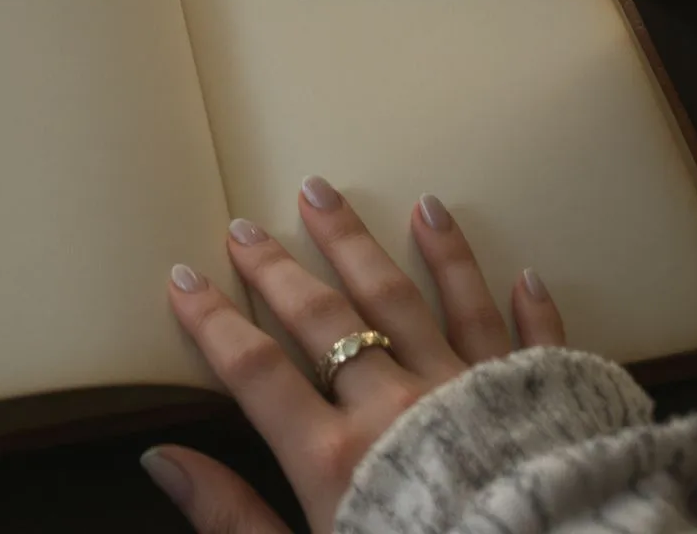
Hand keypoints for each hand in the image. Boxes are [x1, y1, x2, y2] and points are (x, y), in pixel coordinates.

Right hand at [142, 176, 565, 532]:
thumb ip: (233, 518)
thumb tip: (161, 460)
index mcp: (336, 456)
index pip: (256, 371)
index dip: (213, 322)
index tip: (183, 278)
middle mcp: (398, 405)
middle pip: (327, 318)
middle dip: (279, 267)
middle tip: (247, 224)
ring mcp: (470, 389)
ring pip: (413, 298)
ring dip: (369, 245)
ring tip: (334, 196)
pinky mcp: (535, 396)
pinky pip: (521, 333)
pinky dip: (518, 300)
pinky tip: (517, 270)